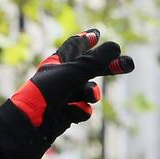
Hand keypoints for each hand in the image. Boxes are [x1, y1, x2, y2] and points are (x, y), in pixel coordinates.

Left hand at [7, 29, 134, 143]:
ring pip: (89, 91)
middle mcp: (60, 78)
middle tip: (129, 64)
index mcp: (56, 62)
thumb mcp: (73, 72)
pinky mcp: (66, 114)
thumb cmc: (46, 93)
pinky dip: (80, 110)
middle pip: (89, 68)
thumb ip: (96, 60)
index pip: (73, 47)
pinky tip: (69, 113)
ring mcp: (63, 96)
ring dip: (91, 93)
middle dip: (108, 67)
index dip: (85, 39)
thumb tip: (116, 47)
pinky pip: (83, 109)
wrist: (30, 125)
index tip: (96, 33)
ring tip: (90, 96)